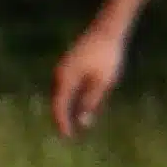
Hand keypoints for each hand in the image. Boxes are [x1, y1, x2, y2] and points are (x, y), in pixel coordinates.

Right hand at [49, 22, 126, 136]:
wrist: (108, 29)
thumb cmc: (108, 56)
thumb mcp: (103, 83)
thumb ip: (92, 102)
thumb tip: (83, 123)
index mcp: (66, 79)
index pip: (59, 106)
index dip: (63, 123)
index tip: (69, 137)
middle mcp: (60, 74)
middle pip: (58, 101)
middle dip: (63, 118)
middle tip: (70, 135)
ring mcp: (64, 67)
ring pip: (62, 94)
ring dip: (67, 108)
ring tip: (74, 123)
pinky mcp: (71, 64)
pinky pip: (67, 86)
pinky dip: (71, 98)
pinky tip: (80, 105)